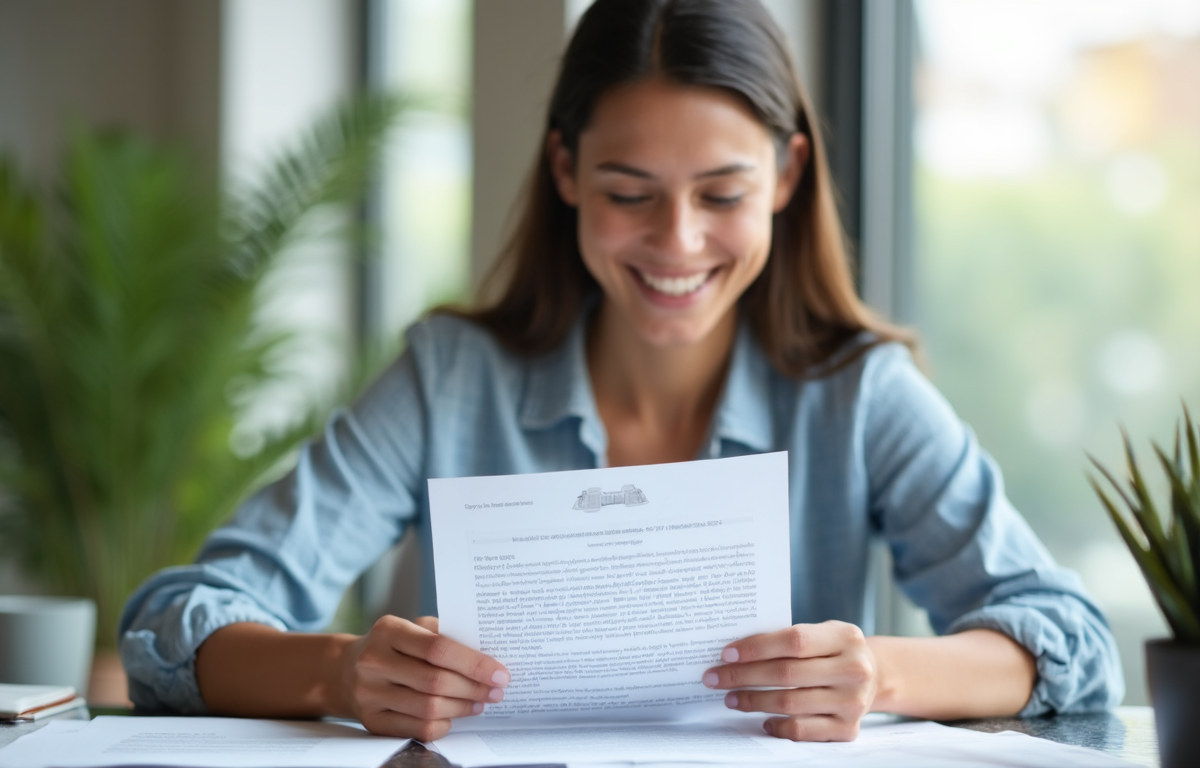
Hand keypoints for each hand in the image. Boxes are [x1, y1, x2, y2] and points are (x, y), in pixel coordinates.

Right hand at [335, 615, 509, 740]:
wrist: (345, 670)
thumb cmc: (393, 646)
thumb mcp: (412, 628)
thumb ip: (444, 635)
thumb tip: (486, 654)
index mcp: (388, 630)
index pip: (438, 648)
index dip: (474, 663)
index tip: (500, 672)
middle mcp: (374, 662)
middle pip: (435, 681)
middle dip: (474, 688)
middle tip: (496, 690)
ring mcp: (369, 694)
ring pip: (429, 708)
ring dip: (462, 707)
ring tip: (480, 702)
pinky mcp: (371, 721)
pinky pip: (417, 729)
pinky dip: (443, 724)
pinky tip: (454, 715)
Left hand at [702, 621, 875, 740]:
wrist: (874, 676)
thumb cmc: (834, 650)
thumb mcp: (823, 633)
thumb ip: (789, 639)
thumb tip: (735, 653)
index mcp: (846, 637)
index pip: (793, 640)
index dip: (756, 647)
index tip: (726, 653)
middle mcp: (855, 669)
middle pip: (786, 673)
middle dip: (743, 676)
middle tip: (715, 677)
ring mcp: (853, 702)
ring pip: (790, 703)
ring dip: (752, 701)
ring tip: (731, 698)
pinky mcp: (848, 729)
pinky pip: (802, 730)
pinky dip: (777, 725)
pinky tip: (762, 720)